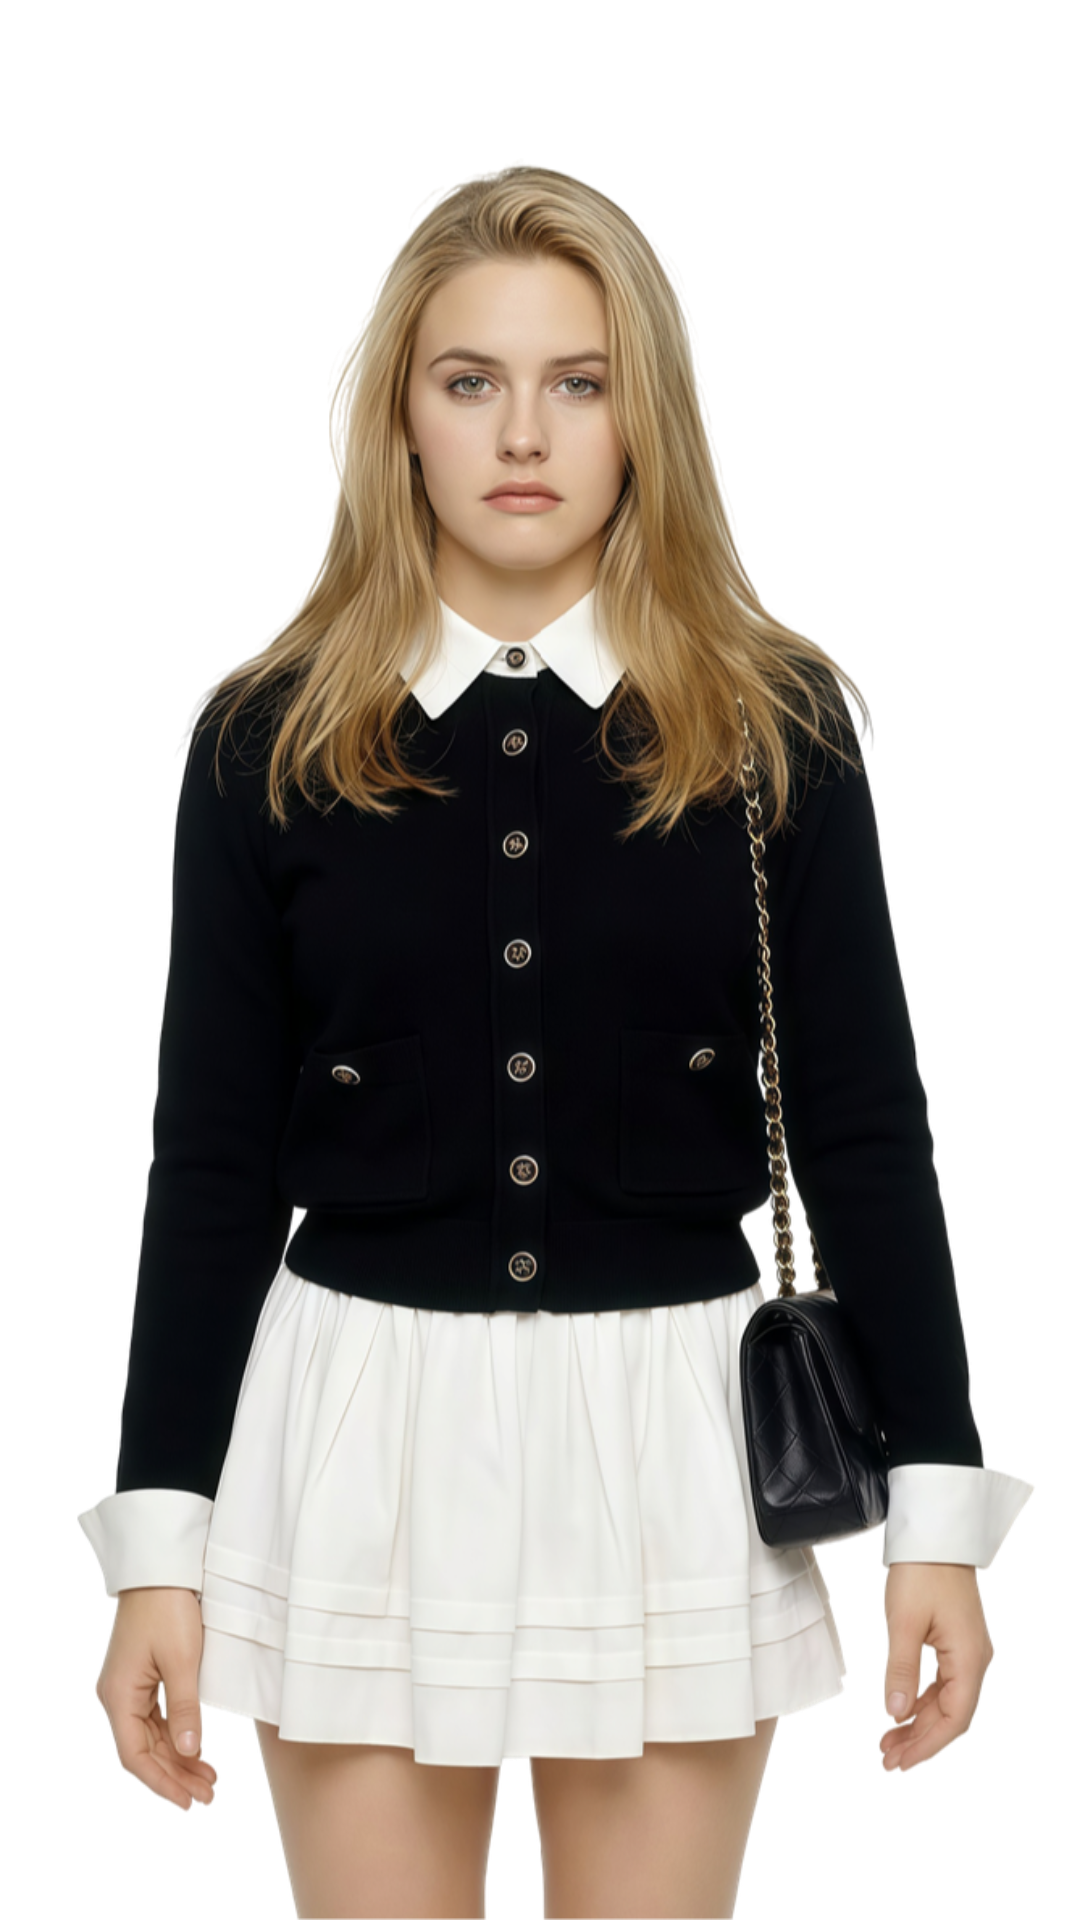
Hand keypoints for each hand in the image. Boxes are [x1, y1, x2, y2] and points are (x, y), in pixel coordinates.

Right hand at [92, 1587, 219, 1811]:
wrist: (161, 1568)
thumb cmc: (168, 1609)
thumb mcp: (182, 1661)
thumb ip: (185, 1710)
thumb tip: (188, 1753)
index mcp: (118, 1696)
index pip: (134, 1756)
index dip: (160, 1783)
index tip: (186, 1803)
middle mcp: (117, 1697)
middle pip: (144, 1750)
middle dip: (175, 1776)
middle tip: (207, 1797)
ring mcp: (128, 1688)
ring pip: (151, 1737)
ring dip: (177, 1760)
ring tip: (208, 1781)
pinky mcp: (142, 1679)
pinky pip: (156, 1720)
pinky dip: (176, 1737)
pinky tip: (197, 1752)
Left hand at [878, 1562, 995, 1775]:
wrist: (935, 1531)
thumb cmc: (920, 1572)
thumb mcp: (903, 1622)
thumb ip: (901, 1671)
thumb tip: (895, 1714)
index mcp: (970, 1659)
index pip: (955, 1720)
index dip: (927, 1746)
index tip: (899, 1762)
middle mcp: (976, 1660)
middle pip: (952, 1716)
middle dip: (921, 1740)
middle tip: (887, 1760)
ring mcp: (969, 1651)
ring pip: (947, 1701)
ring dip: (919, 1723)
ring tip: (888, 1742)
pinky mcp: (957, 1641)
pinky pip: (943, 1683)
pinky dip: (922, 1700)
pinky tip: (901, 1712)